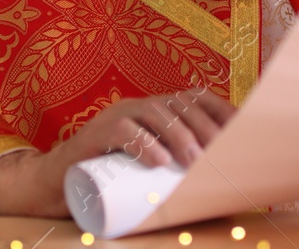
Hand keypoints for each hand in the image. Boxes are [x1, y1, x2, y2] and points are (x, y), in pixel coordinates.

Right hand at [0, 87, 235, 216]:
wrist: (54, 186)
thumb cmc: (109, 183)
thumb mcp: (147, 175)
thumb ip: (176, 178)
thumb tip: (223, 198)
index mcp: (156, 111)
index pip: (195, 99)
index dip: (220, 111)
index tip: (244, 131)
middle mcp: (139, 106)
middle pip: (180, 104)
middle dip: (206, 126)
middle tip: (222, 154)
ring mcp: (116, 115)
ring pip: (156, 113)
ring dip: (180, 135)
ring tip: (195, 161)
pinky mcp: (96, 132)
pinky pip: (123, 130)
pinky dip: (144, 144)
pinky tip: (159, 162)